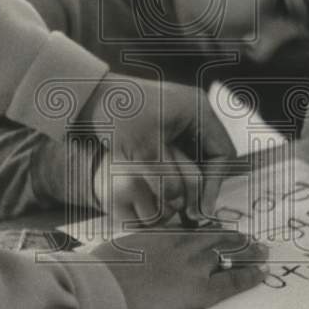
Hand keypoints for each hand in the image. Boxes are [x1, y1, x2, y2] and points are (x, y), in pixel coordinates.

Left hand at [79, 74, 237, 227]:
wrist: (88, 95)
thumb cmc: (117, 113)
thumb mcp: (142, 148)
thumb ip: (163, 178)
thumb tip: (179, 203)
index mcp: (198, 110)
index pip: (221, 154)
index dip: (214, 184)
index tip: (201, 209)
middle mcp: (193, 114)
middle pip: (210, 158)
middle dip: (202, 186)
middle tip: (191, 213)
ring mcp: (178, 121)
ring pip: (194, 160)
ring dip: (187, 183)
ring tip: (178, 208)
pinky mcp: (163, 129)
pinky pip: (178, 157)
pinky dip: (174, 176)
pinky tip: (164, 194)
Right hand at [94, 230, 268, 308]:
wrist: (106, 286)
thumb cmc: (104, 271)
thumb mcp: (119, 251)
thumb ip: (135, 251)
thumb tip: (132, 256)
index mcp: (161, 235)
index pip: (193, 231)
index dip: (210, 231)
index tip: (219, 229)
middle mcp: (182, 245)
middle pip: (215, 238)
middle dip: (234, 237)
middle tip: (248, 237)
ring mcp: (193, 265)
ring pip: (228, 253)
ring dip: (247, 251)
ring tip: (261, 249)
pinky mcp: (200, 289)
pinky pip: (232, 280)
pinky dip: (249, 275)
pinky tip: (262, 273)